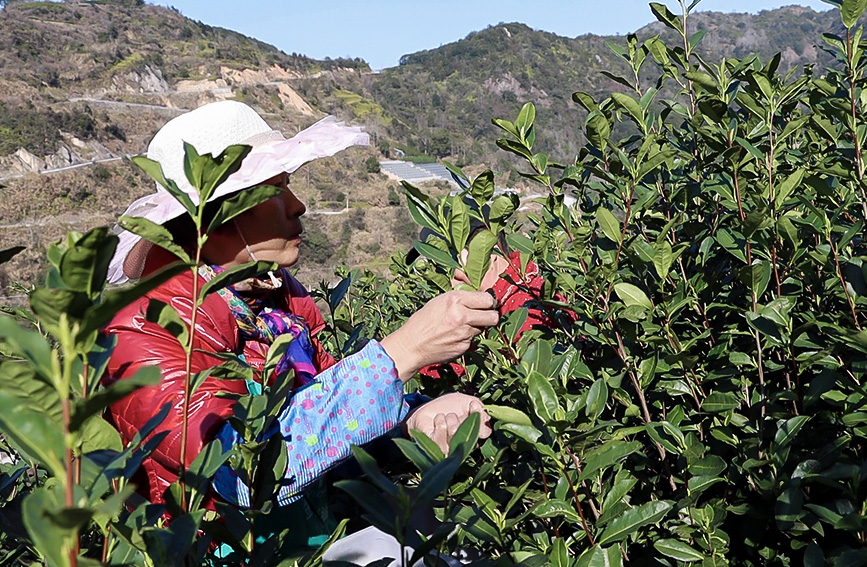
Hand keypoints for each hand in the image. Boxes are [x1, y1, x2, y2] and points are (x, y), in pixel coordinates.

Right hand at [380, 291, 498, 381]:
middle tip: (483, 315)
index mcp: (455, 299)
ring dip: (477, 326)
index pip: (487, 299)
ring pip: (484, 328)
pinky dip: (467, 337)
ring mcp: (464, 333)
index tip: (485, 303)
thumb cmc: (422, 322)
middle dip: (490, 315)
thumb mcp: (438, 301)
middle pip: (493, 316)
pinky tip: (454, 336)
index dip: (488, 302)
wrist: (411, 346)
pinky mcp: (464, 347)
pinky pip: (473, 339)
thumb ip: (460, 298)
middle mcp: (462, 315)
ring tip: (462, 326)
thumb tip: (480, 296)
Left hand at [405, 393, 492, 453]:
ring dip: (449, 417)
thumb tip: (485, 419)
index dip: (478, 415)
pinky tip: (437, 421)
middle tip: (453, 414)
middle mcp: (464, 446)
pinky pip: (442, 428)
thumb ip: (479, 410)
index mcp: (474, 436)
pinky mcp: (435, 446)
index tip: (472, 404)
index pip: (485, 431)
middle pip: (470, 429)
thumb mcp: (466, 403)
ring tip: (444, 417)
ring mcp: (449, 448)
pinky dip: (439, 419)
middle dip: (461, 416)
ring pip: (454, 429)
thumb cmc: (447, 407)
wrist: (425, 409)